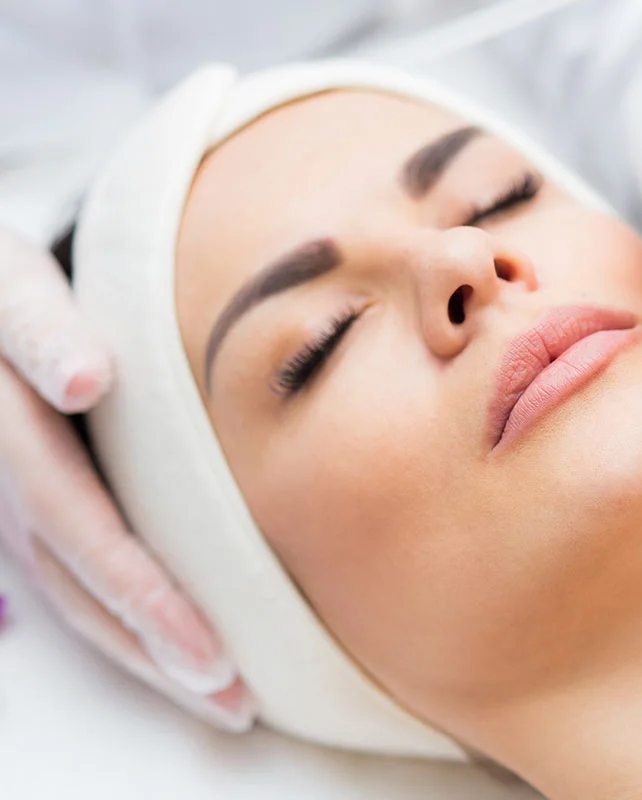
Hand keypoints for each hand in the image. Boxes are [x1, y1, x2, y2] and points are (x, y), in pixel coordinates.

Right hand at [0, 225, 254, 729]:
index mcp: (4, 434)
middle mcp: (2, 486)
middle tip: (231, 695)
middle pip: (78, 582)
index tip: (202, 644)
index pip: (75, 522)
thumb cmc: (14, 288)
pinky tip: (177, 658)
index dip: (136, 586)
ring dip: (143, 654)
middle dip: (153, 642)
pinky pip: (74, 589)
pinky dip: (126, 629)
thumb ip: (43, 331)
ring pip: (74, 600)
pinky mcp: (34, 520)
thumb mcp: (15, 288)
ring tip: (222, 700)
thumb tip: (89, 384)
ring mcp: (12, 511)